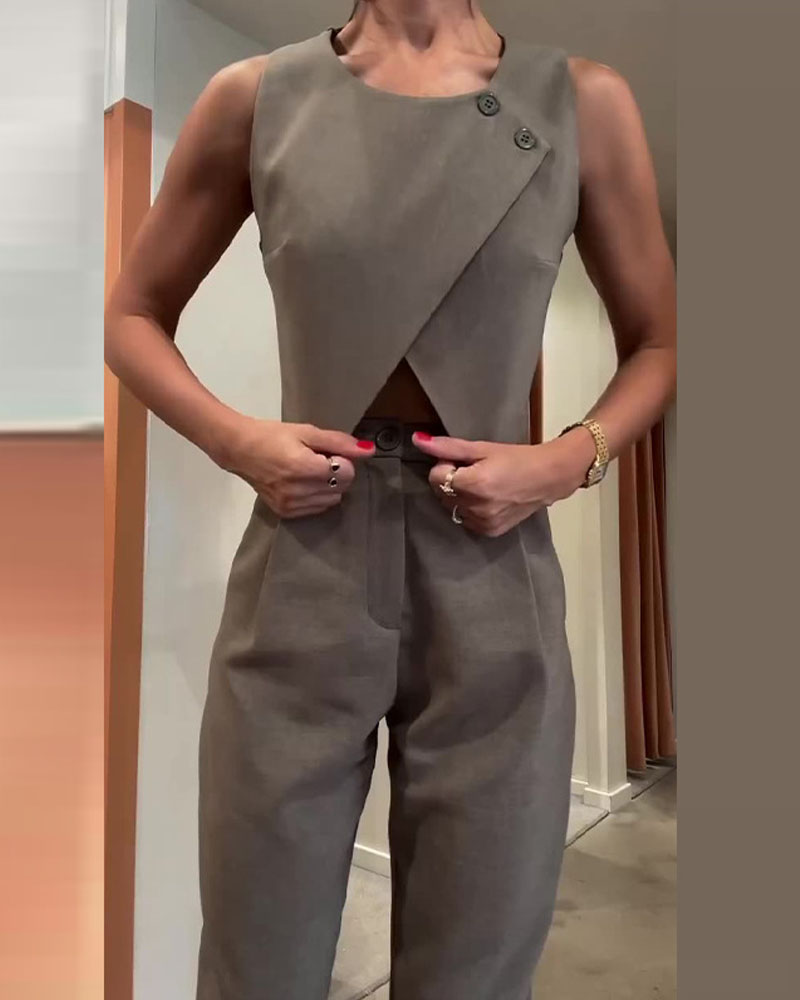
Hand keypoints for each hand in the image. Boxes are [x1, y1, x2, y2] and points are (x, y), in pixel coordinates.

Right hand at [222, 417, 375, 517]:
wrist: (239, 450)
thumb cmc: (272, 436)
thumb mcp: (307, 432)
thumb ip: (339, 442)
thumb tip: (368, 451)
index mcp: (304, 468)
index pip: (346, 473)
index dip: (342, 460)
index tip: (326, 452)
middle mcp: (298, 491)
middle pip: (341, 488)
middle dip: (337, 473)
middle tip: (317, 459)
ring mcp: (291, 505)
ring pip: (332, 500)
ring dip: (327, 486)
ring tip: (307, 471)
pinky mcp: (285, 512)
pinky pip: (317, 509)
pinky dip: (316, 496)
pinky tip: (301, 483)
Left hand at [411, 429, 594, 535]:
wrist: (548, 477)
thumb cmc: (516, 458)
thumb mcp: (482, 448)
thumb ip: (448, 447)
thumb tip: (417, 440)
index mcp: (473, 484)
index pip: (435, 476)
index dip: (445, 465)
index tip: (463, 461)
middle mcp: (476, 507)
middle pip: (441, 493)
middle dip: (450, 480)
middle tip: (473, 470)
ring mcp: (483, 522)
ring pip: (451, 507)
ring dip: (458, 495)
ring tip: (482, 485)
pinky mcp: (490, 531)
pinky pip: (465, 520)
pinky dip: (469, 509)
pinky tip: (487, 499)